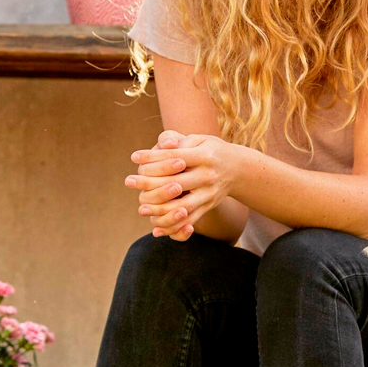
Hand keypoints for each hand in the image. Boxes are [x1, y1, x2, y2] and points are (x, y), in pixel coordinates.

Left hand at [124, 130, 238, 240]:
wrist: (238, 169)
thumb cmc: (211, 150)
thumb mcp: (200, 139)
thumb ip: (179, 140)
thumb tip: (163, 145)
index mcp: (205, 156)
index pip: (175, 157)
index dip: (153, 157)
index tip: (134, 157)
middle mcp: (208, 176)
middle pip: (174, 183)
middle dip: (148, 183)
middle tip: (129, 181)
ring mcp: (209, 194)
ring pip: (181, 207)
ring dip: (159, 210)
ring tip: (141, 208)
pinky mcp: (208, 207)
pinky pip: (189, 221)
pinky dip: (172, 227)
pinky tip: (156, 228)